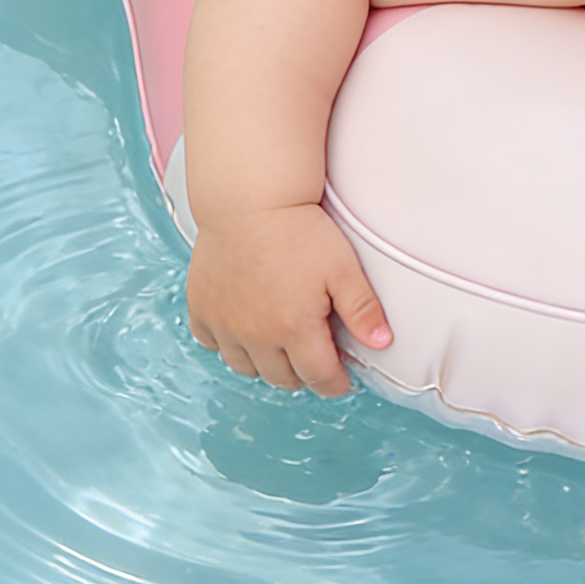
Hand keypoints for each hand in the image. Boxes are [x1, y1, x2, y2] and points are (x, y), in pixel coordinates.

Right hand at [186, 201, 391, 394]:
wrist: (248, 199)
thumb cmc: (297, 229)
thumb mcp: (342, 267)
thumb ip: (362, 309)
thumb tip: (382, 342)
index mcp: (294, 329)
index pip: (319, 378)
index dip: (335, 384)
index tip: (342, 381)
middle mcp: (255, 336)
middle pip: (282, 379)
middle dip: (304, 375)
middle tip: (316, 359)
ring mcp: (225, 325)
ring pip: (245, 368)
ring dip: (266, 364)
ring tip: (282, 347)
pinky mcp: (202, 309)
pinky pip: (211, 343)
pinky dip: (228, 344)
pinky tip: (243, 329)